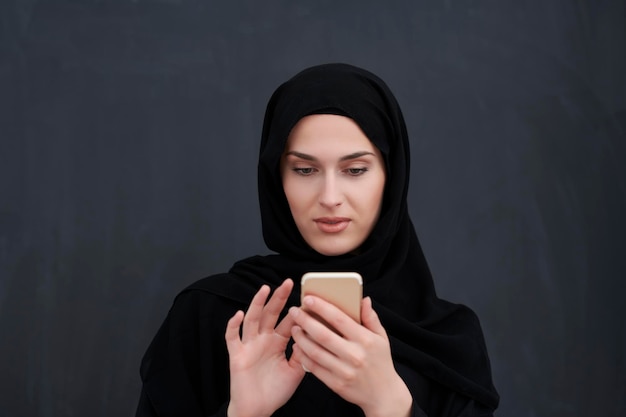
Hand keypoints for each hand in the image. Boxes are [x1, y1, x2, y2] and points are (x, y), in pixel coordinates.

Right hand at [225, 279, 305, 416]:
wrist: (257, 410)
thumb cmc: (275, 392)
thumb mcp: (295, 372)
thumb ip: (302, 355)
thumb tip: (309, 336)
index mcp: (277, 343)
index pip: (288, 322)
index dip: (296, 311)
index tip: (307, 298)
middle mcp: (263, 340)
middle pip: (270, 314)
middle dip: (279, 298)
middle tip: (288, 282)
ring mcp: (249, 346)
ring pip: (252, 320)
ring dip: (257, 304)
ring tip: (265, 289)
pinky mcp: (237, 355)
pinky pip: (232, 337)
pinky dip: (233, 325)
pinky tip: (239, 314)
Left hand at [289, 296, 412, 416]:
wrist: (384, 394)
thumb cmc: (380, 361)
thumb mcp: (381, 337)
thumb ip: (371, 318)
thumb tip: (363, 299)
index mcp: (365, 340)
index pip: (339, 319)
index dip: (322, 308)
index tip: (308, 299)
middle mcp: (355, 355)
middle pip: (323, 335)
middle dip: (305, 321)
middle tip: (294, 311)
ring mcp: (345, 371)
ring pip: (316, 352)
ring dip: (301, 339)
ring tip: (294, 328)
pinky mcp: (336, 384)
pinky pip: (315, 368)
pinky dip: (304, 356)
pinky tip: (298, 347)